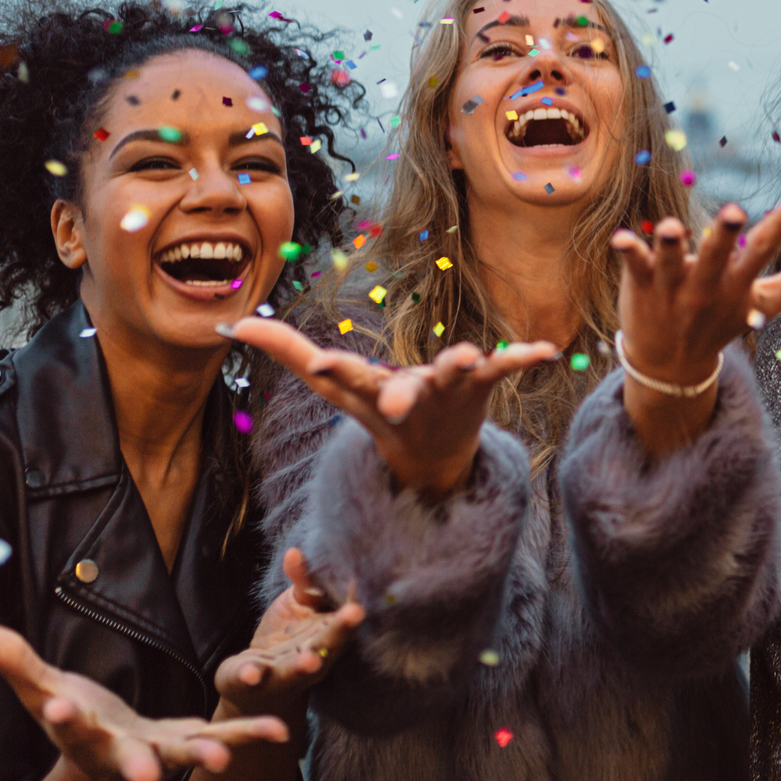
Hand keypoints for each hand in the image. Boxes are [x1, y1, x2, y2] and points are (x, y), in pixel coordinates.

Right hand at [0, 623, 284, 780]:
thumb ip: (11, 659)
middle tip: (147, 774)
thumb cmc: (72, 714)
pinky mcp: (191, 741)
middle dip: (137, 765)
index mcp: (80, 731)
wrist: (105, 753)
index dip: (61, 715)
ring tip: (223, 758)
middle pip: (127, 758)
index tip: (56, 707)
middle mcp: (120, 750)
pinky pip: (225, 736)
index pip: (65, 724)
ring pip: (184, 755)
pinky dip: (249, 734)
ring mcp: (160, 751)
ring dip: (204, 755)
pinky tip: (279, 729)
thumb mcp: (39, 686)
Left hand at [214, 547, 364, 719]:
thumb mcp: (298, 605)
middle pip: (332, 642)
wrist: (254, 685)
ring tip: (310, 660)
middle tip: (357, 613)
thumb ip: (301, 581)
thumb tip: (294, 551)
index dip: (358, 600)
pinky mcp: (253, 681)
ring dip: (307, 665)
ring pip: (299, 669)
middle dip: (343, 629)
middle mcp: (315, 657)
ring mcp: (285, 672)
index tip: (367, 582)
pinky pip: (254, 679)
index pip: (349, 616)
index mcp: (329, 634)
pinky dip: (253, 675)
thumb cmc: (286, 638)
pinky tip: (252, 672)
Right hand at [226, 318, 558, 496]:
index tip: (321, 365)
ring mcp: (447, 391)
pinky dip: (523, 357)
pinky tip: (547, 350)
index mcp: (372, 394)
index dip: (333, 371)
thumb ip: (289, 353)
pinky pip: (505, 368)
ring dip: (463, 365)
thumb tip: (233, 323)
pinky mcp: (482, 384)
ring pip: (454, 377)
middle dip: (400, 391)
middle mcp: (409, 395)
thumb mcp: (335, 387)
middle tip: (399, 398)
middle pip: (403, 390)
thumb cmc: (379, 409)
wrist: (434, 456)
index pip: (348, 381)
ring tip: (471, 355)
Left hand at [612, 197, 780, 386]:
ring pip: (670, 260)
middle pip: (716, 256)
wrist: (669, 367)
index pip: (763, 252)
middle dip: (724, 235)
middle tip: (732, 212)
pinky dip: (627, 251)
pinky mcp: (640, 283)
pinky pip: (633, 265)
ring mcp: (671, 285)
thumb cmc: (720, 323)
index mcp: (737, 284)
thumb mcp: (764, 304)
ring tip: (669, 228)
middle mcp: (706, 284)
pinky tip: (620, 240)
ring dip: (670, 244)